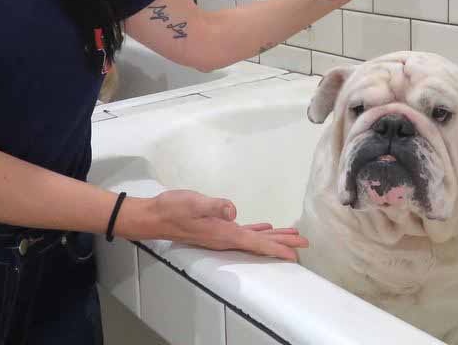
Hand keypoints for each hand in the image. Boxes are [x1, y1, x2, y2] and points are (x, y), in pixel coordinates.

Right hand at [129, 189, 307, 261]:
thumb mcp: (194, 203)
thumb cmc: (173, 209)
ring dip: (272, 238)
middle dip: (282, 243)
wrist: (154, 216)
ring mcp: (221, 235)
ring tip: (290, 236)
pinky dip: (257, 231)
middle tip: (303, 243)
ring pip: (254, 238)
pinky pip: (243, 233)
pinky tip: (263, 227)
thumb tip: (232, 210)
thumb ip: (214, 206)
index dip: (277, 248)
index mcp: (224, 233)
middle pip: (260, 243)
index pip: (257, 243)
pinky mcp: (216, 229)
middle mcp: (225, 238)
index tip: (295, 253)